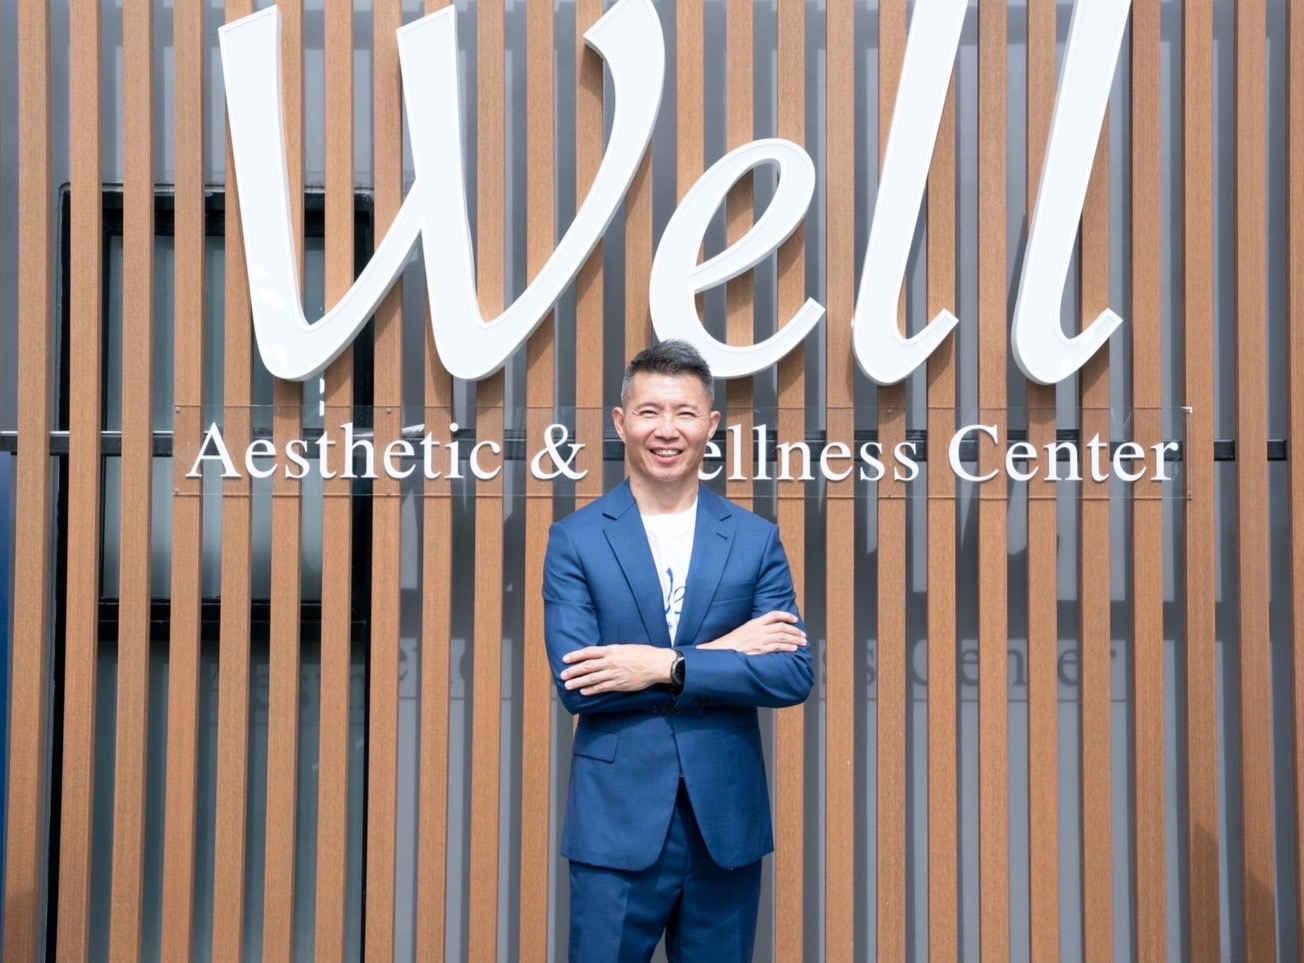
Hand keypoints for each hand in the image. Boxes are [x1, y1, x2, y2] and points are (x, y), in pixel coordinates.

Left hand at [561, 644, 676, 695]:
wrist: (656, 664)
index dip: (575, 655)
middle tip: (562, 675)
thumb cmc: (643, 654)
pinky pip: (602, 688)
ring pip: (592, 678)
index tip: (565, 659)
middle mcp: (610, 662)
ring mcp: (614, 674)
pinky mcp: (619, 685)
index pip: (588, 652)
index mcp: (611, 650)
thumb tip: (599, 655)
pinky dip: (591, 690)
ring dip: (578, 682)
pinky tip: (583, 692)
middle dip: (573, 671)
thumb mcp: (625, 647)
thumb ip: (611, 652)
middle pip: (587, 666)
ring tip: (568, 685)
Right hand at [698, 611, 806, 654]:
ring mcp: (760, 639)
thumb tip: (769, 630)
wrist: (723, 650)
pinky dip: (788, 647)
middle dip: (795, 631)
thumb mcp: (744, 629)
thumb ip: (757, 628)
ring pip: (782, 637)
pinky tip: (794, 649)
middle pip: (782, 627)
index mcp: (755, 623)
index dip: (786, 616)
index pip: (774, 615)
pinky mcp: (761, 649)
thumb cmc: (732, 642)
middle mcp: (759, 629)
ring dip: (795, 639)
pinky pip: (778, 647)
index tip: (794, 620)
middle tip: (803, 635)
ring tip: (803, 642)